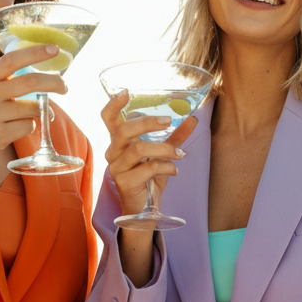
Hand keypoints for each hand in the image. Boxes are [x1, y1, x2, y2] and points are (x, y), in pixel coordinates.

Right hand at [0, 45, 65, 195]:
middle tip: (64, 87)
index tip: (54, 49)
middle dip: (54, 83)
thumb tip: (38, 80)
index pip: (12, 59)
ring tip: (34, 115)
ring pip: (33, 108)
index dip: (35, 52)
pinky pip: (28, 127)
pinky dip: (29, 127)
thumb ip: (3, 85)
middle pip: (31, 82)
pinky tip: (17, 130)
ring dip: (41, 112)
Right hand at [102, 91, 196, 217]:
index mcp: (120, 141)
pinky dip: (165, 166)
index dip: (114, 104)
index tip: (126, 92)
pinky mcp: (124, 182)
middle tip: (167, 121)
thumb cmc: (148, 178)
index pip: (109, 118)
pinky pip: (146, 168)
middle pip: (123, 130)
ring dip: (163, 149)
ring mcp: (117, 167)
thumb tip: (192, 118)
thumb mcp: (163, 154)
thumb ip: (175, 137)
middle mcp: (114, 152)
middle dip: (146, 123)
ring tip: (179, 154)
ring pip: (137, 149)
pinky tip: (174, 170)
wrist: (144, 209)